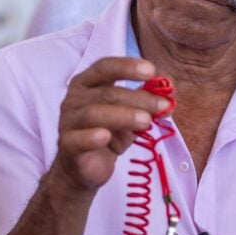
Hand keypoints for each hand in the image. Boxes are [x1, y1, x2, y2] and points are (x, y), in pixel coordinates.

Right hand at [51, 57, 170, 193]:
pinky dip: (92, 136)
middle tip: (162, 105)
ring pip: (94, 113)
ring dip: (123, 115)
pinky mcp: (67, 144)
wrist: (84, 168)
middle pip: (107, 93)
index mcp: (88, 83)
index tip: (151, 71)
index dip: (127, 66)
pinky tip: (106, 137)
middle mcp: (74, 98)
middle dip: (138, 98)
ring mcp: (68, 121)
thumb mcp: (129, 118)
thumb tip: (168, 97)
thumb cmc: (107, 136)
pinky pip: (78, 139)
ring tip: (146, 121)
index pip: (105, 67)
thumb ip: (144, 106)